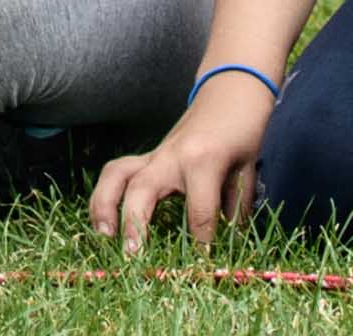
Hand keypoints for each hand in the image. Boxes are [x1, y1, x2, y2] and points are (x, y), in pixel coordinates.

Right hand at [99, 79, 270, 248]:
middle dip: (134, 223)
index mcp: (203, 161)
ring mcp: (156, 155)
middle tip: (131, 254)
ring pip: (116, 174)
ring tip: (103, 235)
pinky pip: (118, 173)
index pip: (200, 210)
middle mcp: (172, 156)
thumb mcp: (248, 169)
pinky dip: (106, 195)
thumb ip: (237, 207)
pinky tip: (104, 221)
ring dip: (104, 204)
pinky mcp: (149, 157)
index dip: (204, 242)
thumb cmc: (243, 129)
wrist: (231, 90)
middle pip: (142, 189)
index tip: (204, 264)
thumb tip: (228, 244)